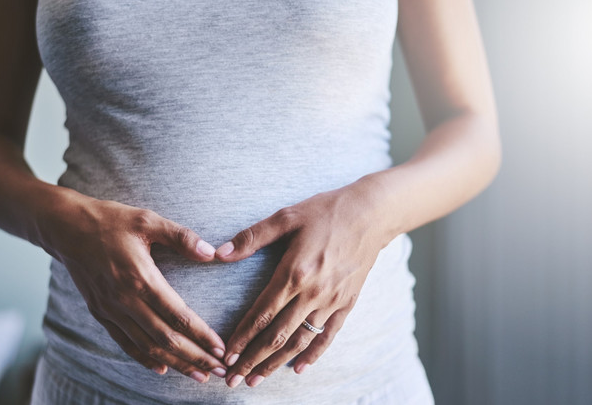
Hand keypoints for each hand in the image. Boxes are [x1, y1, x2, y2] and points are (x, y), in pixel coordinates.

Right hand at [40, 194, 227, 382]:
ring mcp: (110, 309)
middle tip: (219, 370)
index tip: (221, 349)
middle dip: (195, 357)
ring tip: (199, 375)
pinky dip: (145, 358)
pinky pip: (125, 342)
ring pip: (147, 346)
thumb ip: (181, 237)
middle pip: (165, 338)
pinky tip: (163, 368)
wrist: (66, 228)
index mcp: (140, 277)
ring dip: (175, 363)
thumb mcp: (147, 220)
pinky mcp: (100, 313)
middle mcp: (124, 299)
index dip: (202, 335)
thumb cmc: (110, 220)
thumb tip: (211, 253)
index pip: (177, 315)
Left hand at [214, 180, 392, 387]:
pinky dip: (313, 354)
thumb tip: (219, 253)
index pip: (261, 313)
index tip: (226, 354)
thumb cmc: (325, 211)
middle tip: (233, 379)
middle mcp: (312, 292)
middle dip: (252, 359)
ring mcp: (331, 301)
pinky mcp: (347, 303)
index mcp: (293, 272)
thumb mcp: (286, 216)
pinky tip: (297, 369)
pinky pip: (328, 335)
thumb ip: (252, 237)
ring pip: (299, 340)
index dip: (242, 337)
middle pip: (277, 334)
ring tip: (256, 379)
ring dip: (276, 363)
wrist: (371, 214)